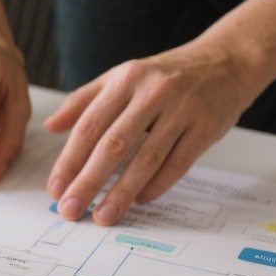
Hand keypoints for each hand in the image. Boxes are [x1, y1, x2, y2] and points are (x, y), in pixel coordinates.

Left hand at [44, 46, 257, 224]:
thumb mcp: (120, 77)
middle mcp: (151, 93)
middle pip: (113, 146)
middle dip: (88, 182)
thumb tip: (49, 126)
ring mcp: (182, 110)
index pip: (89, 126)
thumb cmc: (164, 75)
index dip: (69, 161)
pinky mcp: (206, 127)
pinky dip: (158, 184)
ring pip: (146, 158)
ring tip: (104, 215)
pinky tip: (140, 200)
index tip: (55, 188)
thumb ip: (83, 101)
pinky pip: (178, 163)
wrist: (227, 60)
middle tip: (70, 209)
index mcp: (124, 80)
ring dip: (122, 191)